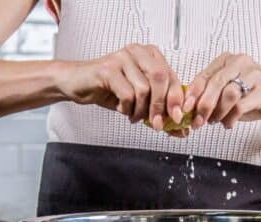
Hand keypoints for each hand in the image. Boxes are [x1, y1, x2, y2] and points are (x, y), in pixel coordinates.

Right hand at [55, 44, 187, 135]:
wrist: (78, 84)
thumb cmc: (110, 89)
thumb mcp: (140, 102)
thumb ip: (160, 113)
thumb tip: (181, 130)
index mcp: (150, 55)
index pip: (171, 76)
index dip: (177, 99)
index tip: (178, 118)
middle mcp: (137, 52)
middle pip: (160, 78)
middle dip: (161, 106)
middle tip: (157, 124)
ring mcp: (122, 58)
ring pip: (144, 88)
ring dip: (141, 110)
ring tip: (134, 116)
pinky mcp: (107, 69)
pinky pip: (127, 94)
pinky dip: (127, 108)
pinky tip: (122, 110)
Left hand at [183, 53, 260, 129]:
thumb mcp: (235, 92)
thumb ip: (216, 96)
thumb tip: (193, 109)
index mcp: (230, 60)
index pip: (203, 75)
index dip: (192, 94)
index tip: (185, 108)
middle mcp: (240, 63)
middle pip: (213, 84)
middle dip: (202, 106)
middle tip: (198, 121)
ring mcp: (253, 75)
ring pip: (225, 94)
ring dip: (217, 112)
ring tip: (216, 121)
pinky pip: (239, 106)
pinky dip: (231, 118)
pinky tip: (230, 123)